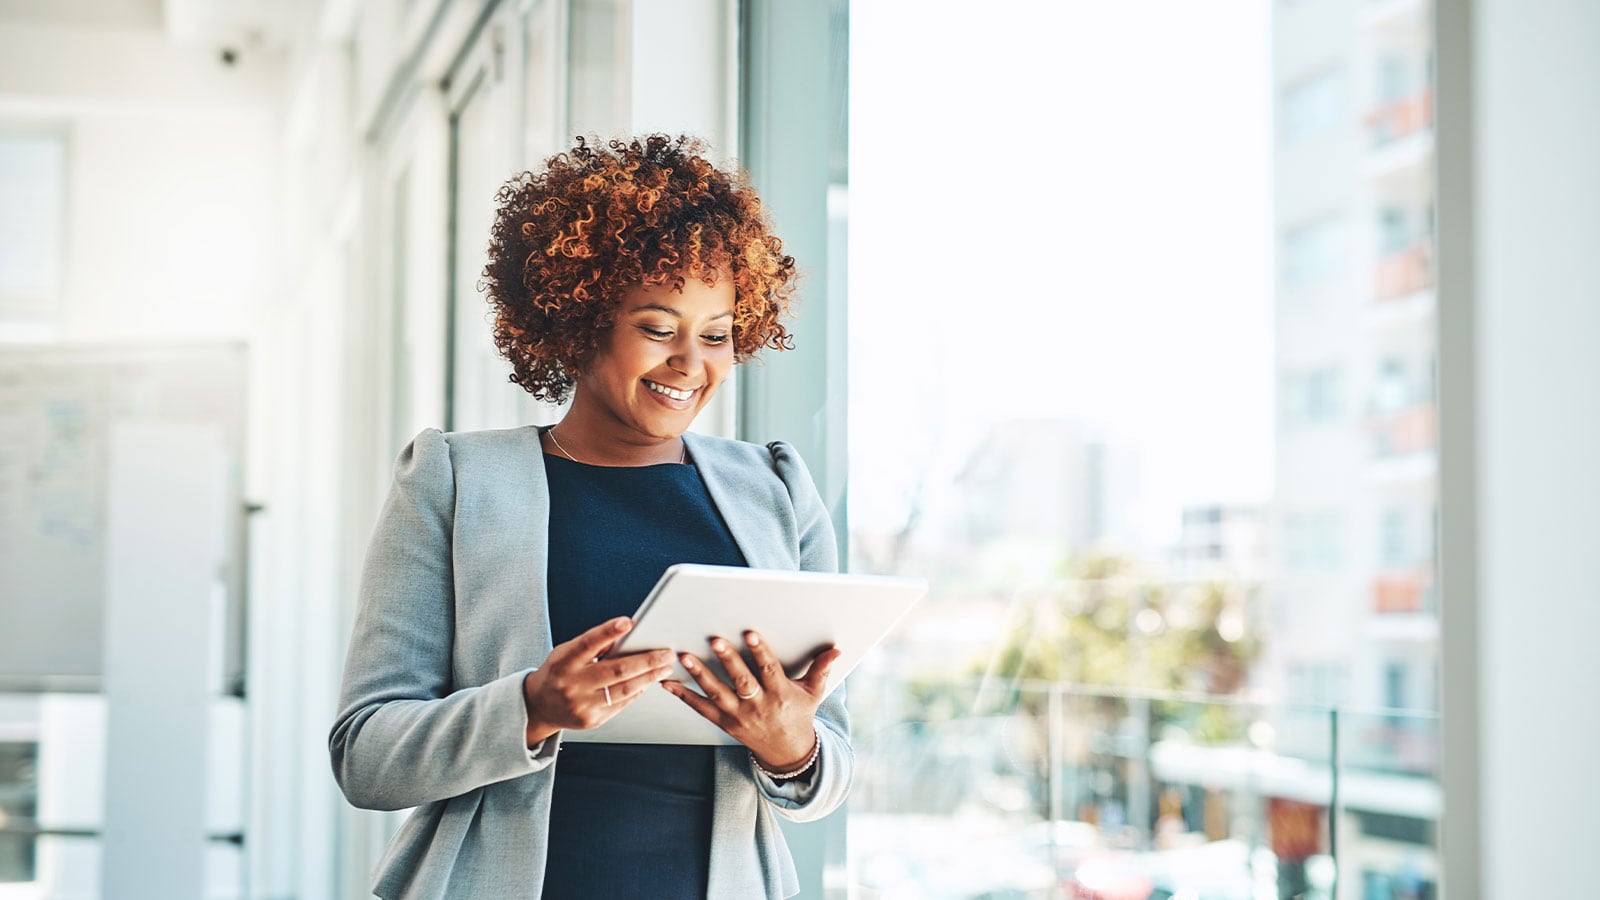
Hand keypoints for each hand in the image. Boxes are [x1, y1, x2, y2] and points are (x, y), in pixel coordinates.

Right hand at [522, 616, 675, 746]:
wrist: (539, 706)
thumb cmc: (559, 672)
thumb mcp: (567, 653)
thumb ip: (593, 645)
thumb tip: (627, 635)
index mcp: (564, 662)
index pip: (588, 643)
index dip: (608, 632)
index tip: (629, 622)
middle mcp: (572, 684)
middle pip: (615, 670)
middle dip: (646, 661)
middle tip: (667, 653)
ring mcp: (582, 705)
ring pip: (624, 690)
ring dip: (649, 677)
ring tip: (665, 667)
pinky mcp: (592, 720)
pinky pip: (622, 704)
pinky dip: (637, 691)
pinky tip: (649, 681)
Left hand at [663, 630, 841, 773]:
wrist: (787, 752)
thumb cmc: (799, 714)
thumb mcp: (813, 693)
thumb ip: (821, 669)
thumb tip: (836, 649)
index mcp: (780, 695)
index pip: (769, 671)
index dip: (760, 652)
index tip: (750, 633)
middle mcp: (758, 706)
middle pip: (741, 682)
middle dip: (727, 660)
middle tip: (713, 640)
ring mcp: (739, 716)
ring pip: (717, 694)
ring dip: (699, 675)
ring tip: (684, 656)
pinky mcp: (724, 723)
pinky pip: (701, 709)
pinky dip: (683, 696)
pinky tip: (668, 682)